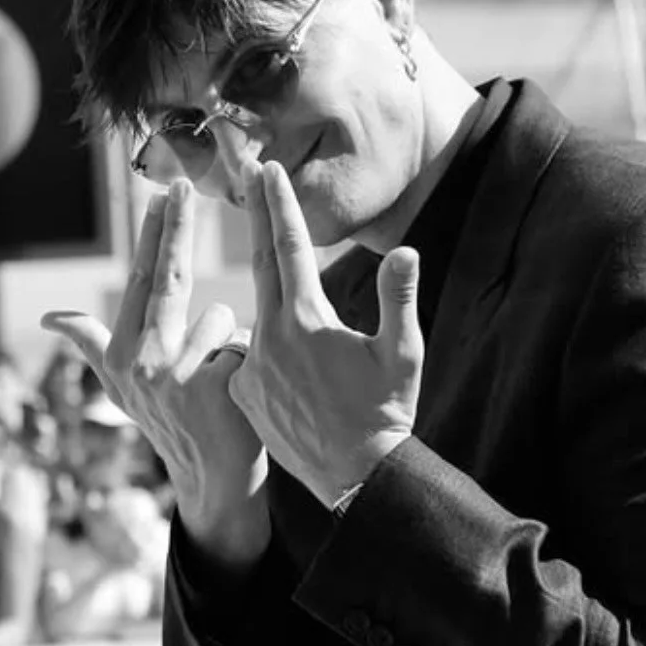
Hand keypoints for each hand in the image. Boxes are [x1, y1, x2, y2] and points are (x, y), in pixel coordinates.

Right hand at [42, 184, 266, 558]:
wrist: (211, 480)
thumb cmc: (171, 422)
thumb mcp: (120, 387)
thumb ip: (89, 344)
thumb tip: (47, 317)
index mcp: (121, 354)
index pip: (138, 280)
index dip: (151, 235)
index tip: (160, 194)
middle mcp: (141, 363)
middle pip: (167, 279)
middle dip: (175, 227)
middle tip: (184, 184)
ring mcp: (176, 375)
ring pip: (219, 319)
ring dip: (229, 342)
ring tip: (221, 382)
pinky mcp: (214, 386)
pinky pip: (243, 344)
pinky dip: (250, 360)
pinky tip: (241, 393)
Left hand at [227, 161, 422, 508]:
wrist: (356, 476)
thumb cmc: (386, 411)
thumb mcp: (403, 352)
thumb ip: (399, 298)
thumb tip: (404, 250)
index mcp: (306, 318)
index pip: (288, 246)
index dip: (276, 204)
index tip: (264, 169)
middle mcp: (269, 336)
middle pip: (258, 264)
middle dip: (256, 219)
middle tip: (245, 177)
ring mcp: (250, 365)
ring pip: (259, 317)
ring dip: (276, 308)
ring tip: (312, 347)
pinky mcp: (241, 391)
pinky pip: (250, 357)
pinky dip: (270, 355)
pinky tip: (301, 385)